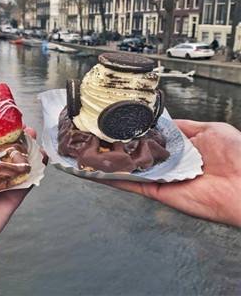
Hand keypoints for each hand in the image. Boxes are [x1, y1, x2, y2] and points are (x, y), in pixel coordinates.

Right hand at [91, 120, 240, 226]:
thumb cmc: (237, 155)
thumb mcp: (210, 129)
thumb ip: (183, 127)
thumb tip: (162, 122)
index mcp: (181, 148)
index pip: (151, 139)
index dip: (134, 132)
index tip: (116, 125)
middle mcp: (169, 163)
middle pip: (137, 154)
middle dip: (117, 147)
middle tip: (95, 137)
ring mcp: (162, 177)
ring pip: (130, 169)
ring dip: (110, 162)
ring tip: (88, 153)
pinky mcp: (158, 191)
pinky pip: (133, 184)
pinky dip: (114, 179)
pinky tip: (98, 171)